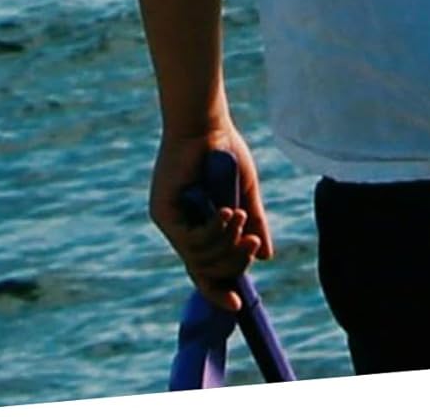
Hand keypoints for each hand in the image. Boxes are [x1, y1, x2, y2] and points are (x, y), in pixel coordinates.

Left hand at [149, 116, 273, 312]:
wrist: (206, 122)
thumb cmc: (225, 150)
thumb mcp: (244, 193)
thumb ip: (254, 222)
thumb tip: (265, 257)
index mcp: (199, 226)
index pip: (205, 269)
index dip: (219, 291)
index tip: (238, 306)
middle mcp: (181, 229)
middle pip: (205, 269)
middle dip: (233, 263)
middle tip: (253, 243)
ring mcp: (170, 223)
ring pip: (199, 258)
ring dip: (226, 243)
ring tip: (240, 217)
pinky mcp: (164, 213)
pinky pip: (191, 240)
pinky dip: (213, 232)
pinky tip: (227, 213)